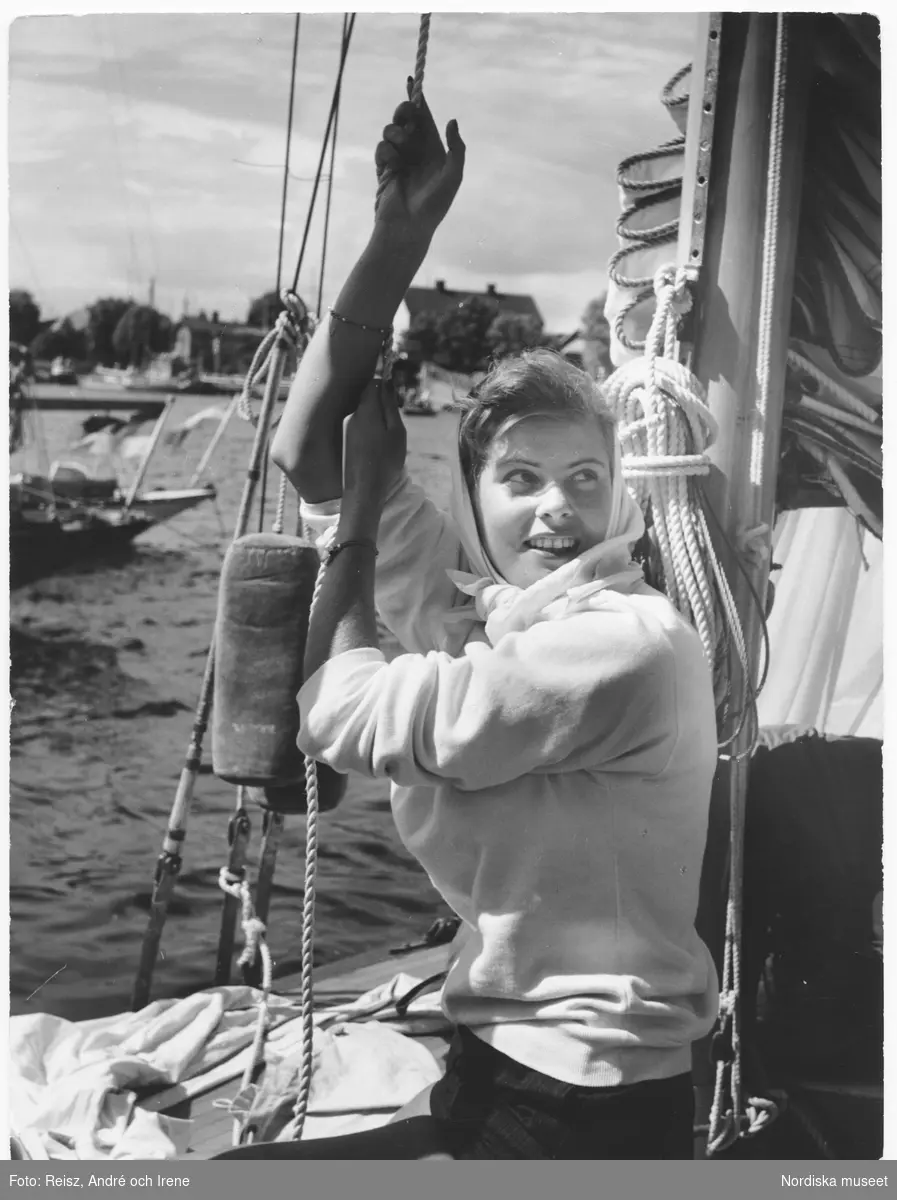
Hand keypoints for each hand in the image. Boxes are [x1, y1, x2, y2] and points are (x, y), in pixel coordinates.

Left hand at [343, 379, 406, 509]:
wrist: (364, 489)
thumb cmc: (386, 461)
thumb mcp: (396, 432)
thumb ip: (390, 406)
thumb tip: (386, 383)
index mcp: (365, 410)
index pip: (372, 384)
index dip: (384, 386)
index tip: (394, 398)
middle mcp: (351, 416)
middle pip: (367, 399)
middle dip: (381, 406)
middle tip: (393, 425)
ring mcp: (345, 428)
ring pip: (363, 414)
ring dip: (376, 420)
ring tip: (385, 441)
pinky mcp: (344, 441)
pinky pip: (359, 427)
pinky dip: (369, 432)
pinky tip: (375, 449)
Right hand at [374, 82, 464, 240]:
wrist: (408, 227)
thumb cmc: (435, 205)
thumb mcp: (454, 176)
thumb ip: (458, 148)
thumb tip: (452, 120)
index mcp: (435, 151)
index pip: (426, 120)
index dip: (419, 100)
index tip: (411, 80)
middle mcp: (416, 152)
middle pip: (406, 119)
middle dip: (404, 110)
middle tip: (406, 113)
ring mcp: (399, 159)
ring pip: (392, 130)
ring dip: (395, 132)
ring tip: (400, 145)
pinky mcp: (384, 168)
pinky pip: (382, 148)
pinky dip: (386, 151)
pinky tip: (392, 164)